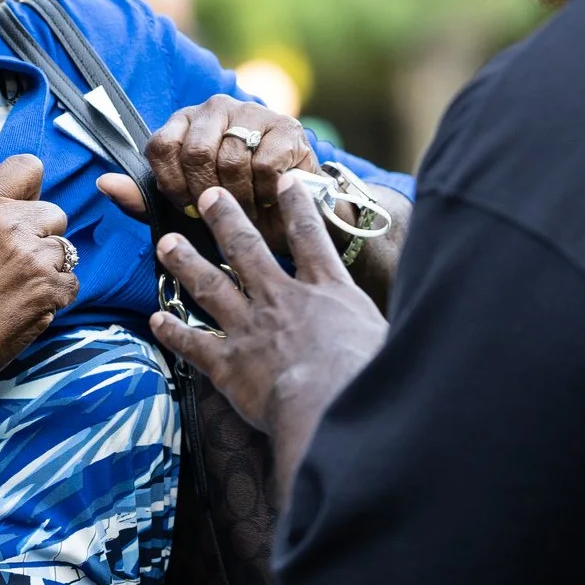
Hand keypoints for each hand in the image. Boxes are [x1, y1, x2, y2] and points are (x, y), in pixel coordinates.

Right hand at [0, 154, 77, 389]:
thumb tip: (21, 204)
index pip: (28, 166)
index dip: (31, 188)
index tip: (26, 205)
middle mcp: (9, 225)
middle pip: (55, 212)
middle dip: (43, 234)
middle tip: (17, 261)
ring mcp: (33, 258)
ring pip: (67, 249)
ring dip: (50, 267)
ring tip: (18, 287)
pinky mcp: (50, 289)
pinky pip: (71, 282)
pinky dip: (55, 295)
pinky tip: (27, 305)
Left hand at [130, 96, 321, 255]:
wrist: (292, 212)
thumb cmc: (230, 206)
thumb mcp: (182, 204)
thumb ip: (141, 197)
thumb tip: (103, 183)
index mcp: (184, 121)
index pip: (160, 146)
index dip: (171, 185)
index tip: (186, 206)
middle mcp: (215, 107)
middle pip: (195, 152)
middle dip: (205, 194)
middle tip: (218, 210)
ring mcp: (253, 112)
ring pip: (231, 161)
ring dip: (238, 199)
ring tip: (247, 207)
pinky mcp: (286, 128)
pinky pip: (263, 165)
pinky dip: (264, 192)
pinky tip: (269, 197)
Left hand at [144, 175, 388, 498]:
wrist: (331, 407)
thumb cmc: (370, 377)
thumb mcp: (392, 339)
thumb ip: (389, 323)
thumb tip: (429, 322)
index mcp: (325, 292)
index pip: (312, 237)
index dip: (298, 205)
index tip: (286, 178)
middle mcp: (281, 300)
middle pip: (247, 249)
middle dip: (226, 219)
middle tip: (207, 196)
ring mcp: (249, 328)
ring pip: (209, 285)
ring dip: (185, 262)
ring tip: (166, 244)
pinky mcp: (228, 363)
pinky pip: (193, 342)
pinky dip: (173, 330)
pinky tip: (155, 320)